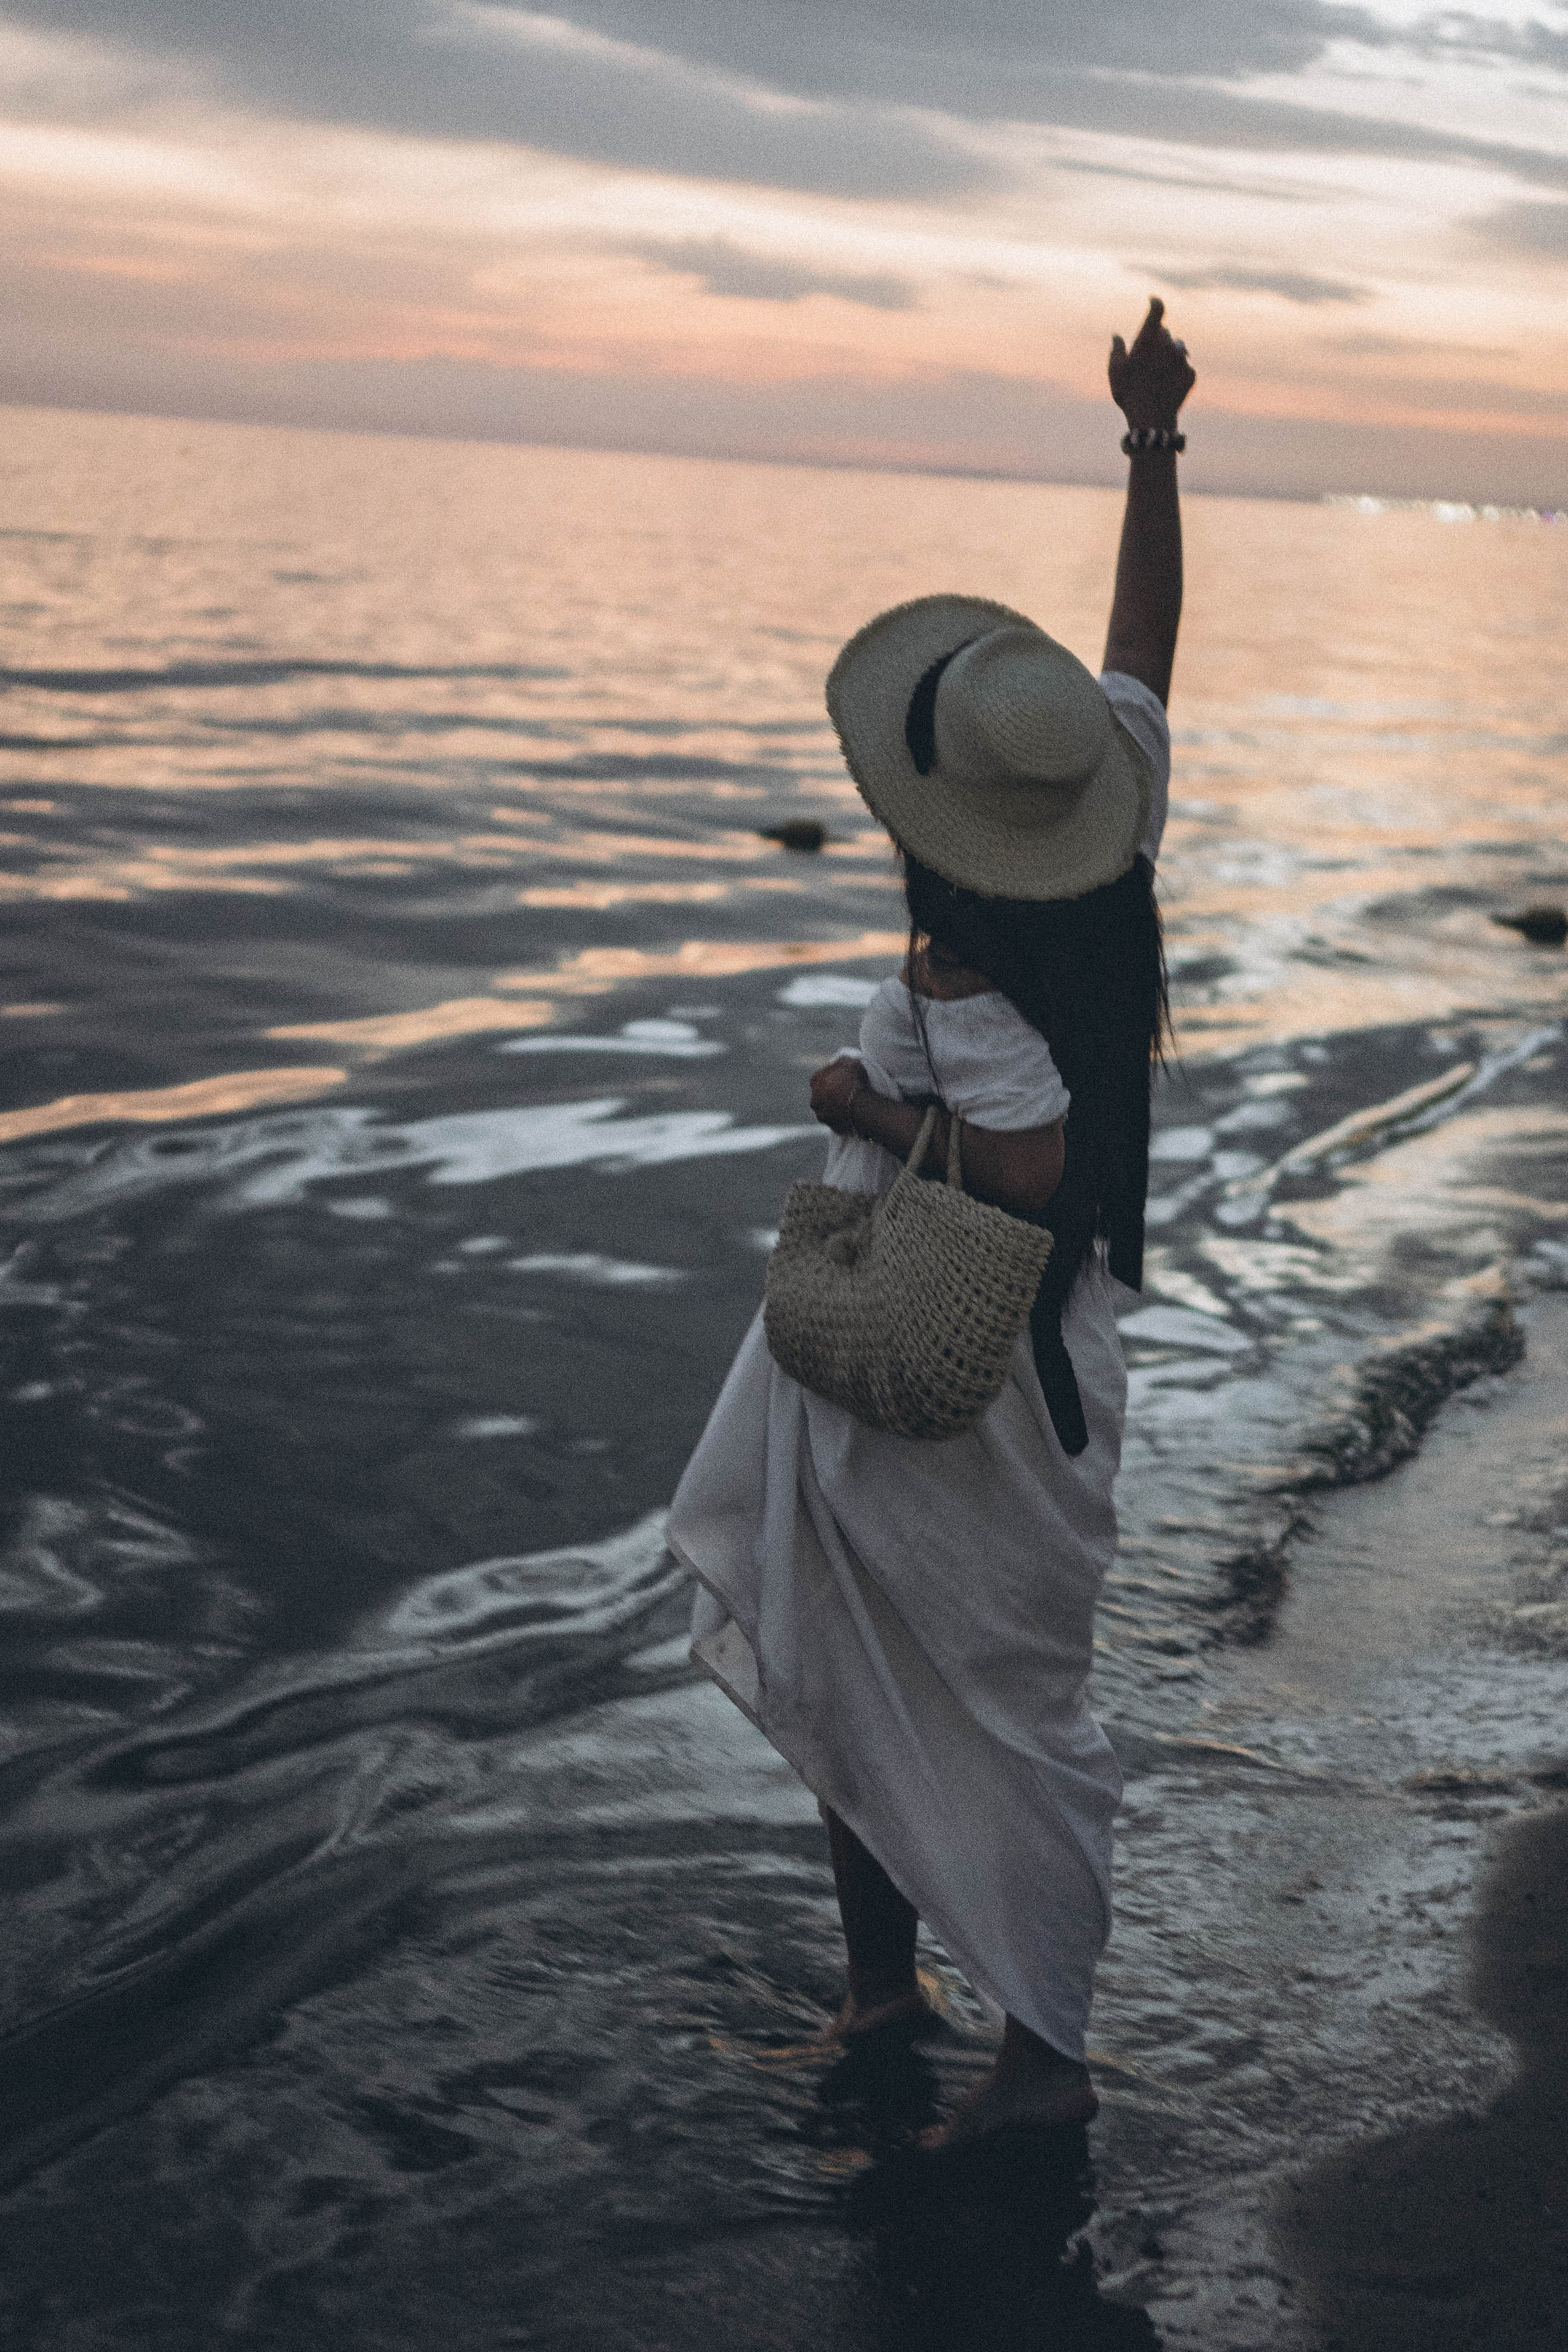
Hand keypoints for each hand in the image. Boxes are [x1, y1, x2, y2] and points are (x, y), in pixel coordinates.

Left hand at [809, 1055, 866, 1134]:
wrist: (858, 1105)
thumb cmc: (853, 1080)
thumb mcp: (849, 1062)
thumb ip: (842, 1060)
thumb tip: (839, 1060)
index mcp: (815, 1082)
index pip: (819, 1078)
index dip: (830, 1078)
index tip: (840, 1079)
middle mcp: (814, 1100)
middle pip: (821, 1096)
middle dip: (829, 1094)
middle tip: (843, 1093)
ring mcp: (822, 1115)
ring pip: (827, 1110)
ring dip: (833, 1108)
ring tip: (847, 1106)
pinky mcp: (832, 1127)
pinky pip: (836, 1122)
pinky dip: (841, 1119)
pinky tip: (850, 1117)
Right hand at [1109, 298, 1194, 429]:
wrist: (1152, 421)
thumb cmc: (1129, 395)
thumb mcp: (1116, 372)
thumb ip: (1117, 351)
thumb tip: (1117, 337)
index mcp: (1148, 340)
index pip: (1158, 310)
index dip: (1156, 303)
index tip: (1153, 301)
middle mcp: (1168, 345)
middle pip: (1165, 332)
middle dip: (1157, 339)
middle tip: (1146, 359)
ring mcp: (1182, 360)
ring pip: (1178, 347)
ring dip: (1170, 353)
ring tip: (1158, 372)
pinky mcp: (1191, 374)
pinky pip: (1185, 366)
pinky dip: (1177, 372)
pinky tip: (1166, 386)